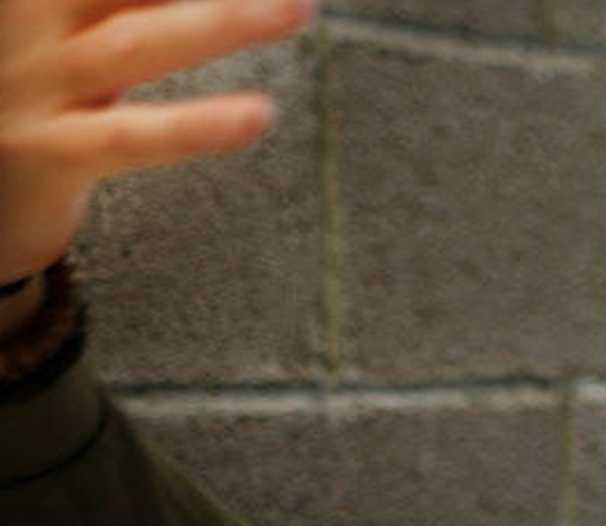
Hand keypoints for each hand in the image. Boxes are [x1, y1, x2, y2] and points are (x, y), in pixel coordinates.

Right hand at [0, 0, 316, 281]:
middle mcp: (32, 30)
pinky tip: (259, 116)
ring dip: (222, 22)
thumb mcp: (79, 43)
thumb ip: (135, 10)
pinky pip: (130, 138)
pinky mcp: (48, 155)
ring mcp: (34, 91)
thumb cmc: (41, 106)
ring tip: (298, 8)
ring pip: (137, 43)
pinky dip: (196, 126)